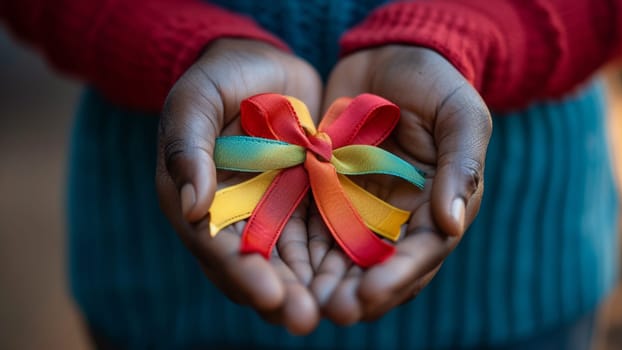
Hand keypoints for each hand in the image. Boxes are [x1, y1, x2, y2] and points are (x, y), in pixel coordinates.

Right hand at [156, 39, 322, 333]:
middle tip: (306, 319)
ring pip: (289, 261)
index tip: (269, 294)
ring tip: (339, 310)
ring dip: (311, 287)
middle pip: (255, 265)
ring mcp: (270, 212)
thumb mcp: (195, 101)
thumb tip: (194, 206)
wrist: (260, 65)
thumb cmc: (219, 78)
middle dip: (281, 294)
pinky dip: (335, 257)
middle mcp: (233, 218)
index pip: (215, 246)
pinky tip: (360, 276)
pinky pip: (318, 236)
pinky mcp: (302, 202)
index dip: (241, 271)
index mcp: (197, 201)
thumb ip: (187, 147)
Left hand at [309, 45, 491, 323]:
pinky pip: (314, 225)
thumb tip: (452, 223)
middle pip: (379, 265)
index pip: (421, 251)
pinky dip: (301, 249)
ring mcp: (361, 207)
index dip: (397, 276)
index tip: (369, 294)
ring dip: (325, 281)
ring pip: (343, 255)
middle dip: (356, 292)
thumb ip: (462, 164)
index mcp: (438, 205)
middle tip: (330, 310)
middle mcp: (399, 216)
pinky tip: (281, 266)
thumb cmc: (434, 81)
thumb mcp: (460, 114)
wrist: (389, 56)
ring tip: (304, 302)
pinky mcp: (328, 191)